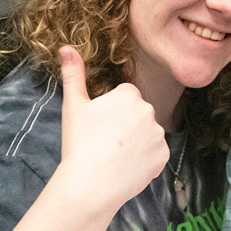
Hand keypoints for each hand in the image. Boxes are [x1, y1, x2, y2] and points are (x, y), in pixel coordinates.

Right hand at [59, 46, 169, 212]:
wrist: (90, 184)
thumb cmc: (79, 143)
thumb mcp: (73, 105)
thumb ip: (73, 74)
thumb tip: (66, 47)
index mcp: (129, 94)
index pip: (124, 97)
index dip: (110, 112)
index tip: (99, 126)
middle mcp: (149, 110)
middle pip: (137, 115)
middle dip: (125, 125)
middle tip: (105, 142)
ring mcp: (159, 134)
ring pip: (147, 135)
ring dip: (135, 143)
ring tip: (115, 156)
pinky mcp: (164, 157)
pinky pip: (154, 155)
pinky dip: (144, 161)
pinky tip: (126, 167)